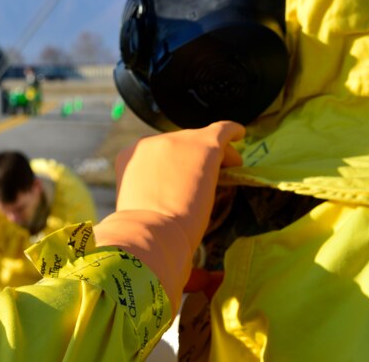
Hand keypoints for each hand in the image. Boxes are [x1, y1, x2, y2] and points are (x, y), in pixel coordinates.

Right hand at [93, 121, 244, 309]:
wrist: (153, 233)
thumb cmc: (142, 236)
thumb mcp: (139, 211)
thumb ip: (150, 202)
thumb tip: (177, 226)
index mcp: (128, 157)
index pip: (157, 155)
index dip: (175, 166)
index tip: (186, 181)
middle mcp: (149, 144)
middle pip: (179, 145)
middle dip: (194, 160)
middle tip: (211, 179)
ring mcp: (176, 141)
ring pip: (201, 141)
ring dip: (214, 155)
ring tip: (230, 168)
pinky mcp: (203, 145)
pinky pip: (222, 131)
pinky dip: (232, 133)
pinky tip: (241, 136)